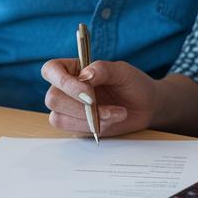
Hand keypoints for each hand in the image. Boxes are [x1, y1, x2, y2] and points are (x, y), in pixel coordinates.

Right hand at [40, 58, 156, 136]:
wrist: (146, 106)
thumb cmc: (133, 84)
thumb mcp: (122, 71)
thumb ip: (103, 69)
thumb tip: (85, 75)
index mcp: (73, 68)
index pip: (51, 70)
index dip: (63, 81)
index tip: (87, 90)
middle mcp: (66, 88)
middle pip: (53, 98)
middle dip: (79, 105)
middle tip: (100, 103)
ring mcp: (70, 109)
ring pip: (59, 117)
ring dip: (89, 118)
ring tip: (114, 112)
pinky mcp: (77, 125)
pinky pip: (73, 130)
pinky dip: (93, 126)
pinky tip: (111, 119)